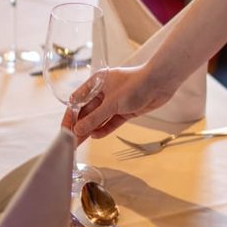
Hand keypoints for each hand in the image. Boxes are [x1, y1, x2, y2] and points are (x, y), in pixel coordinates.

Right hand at [61, 64, 175, 143]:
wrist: (161, 83)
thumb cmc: (136, 84)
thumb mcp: (112, 103)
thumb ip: (94, 118)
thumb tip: (78, 130)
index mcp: (96, 83)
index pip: (77, 102)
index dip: (70, 116)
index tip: (65, 130)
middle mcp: (103, 92)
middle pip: (87, 112)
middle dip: (79, 126)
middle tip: (71, 142)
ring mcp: (114, 102)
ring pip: (98, 118)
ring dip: (90, 130)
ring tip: (80, 143)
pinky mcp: (125, 110)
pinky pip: (111, 121)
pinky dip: (104, 129)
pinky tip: (95, 136)